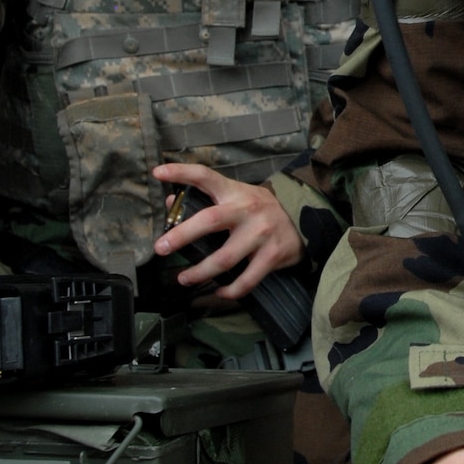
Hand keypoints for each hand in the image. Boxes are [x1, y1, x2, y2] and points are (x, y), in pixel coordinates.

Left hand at [151, 161, 300, 299]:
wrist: (305, 220)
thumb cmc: (260, 209)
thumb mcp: (237, 196)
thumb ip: (205, 198)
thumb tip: (171, 202)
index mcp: (235, 192)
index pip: (205, 176)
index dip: (182, 172)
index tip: (158, 173)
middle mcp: (247, 210)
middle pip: (210, 221)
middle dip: (181, 235)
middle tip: (161, 248)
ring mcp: (261, 233)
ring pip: (224, 259)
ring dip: (199, 272)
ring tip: (183, 278)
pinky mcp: (272, 256)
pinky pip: (246, 280)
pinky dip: (230, 290)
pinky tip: (219, 291)